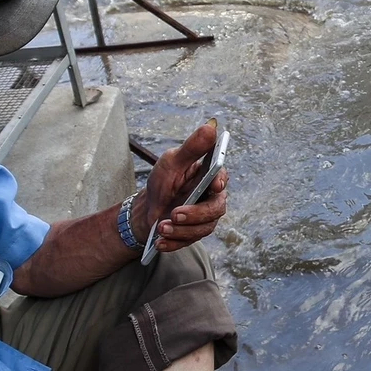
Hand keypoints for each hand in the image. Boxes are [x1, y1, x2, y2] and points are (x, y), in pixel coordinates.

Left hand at [135, 120, 228, 253]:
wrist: (147, 209)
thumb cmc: (163, 181)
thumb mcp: (172, 162)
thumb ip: (192, 147)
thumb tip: (211, 127)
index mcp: (211, 176)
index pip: (222, 178)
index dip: (219, 182)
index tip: (213, 184)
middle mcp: (213, 199)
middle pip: (216, 209)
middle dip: (195, 214)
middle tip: (175, 214)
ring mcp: (205, 219)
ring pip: (203, 229)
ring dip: (181, 231)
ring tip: (161, 228)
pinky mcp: (195, 235)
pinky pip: (189, 242)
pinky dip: (173, 243)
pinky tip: (159, 242)